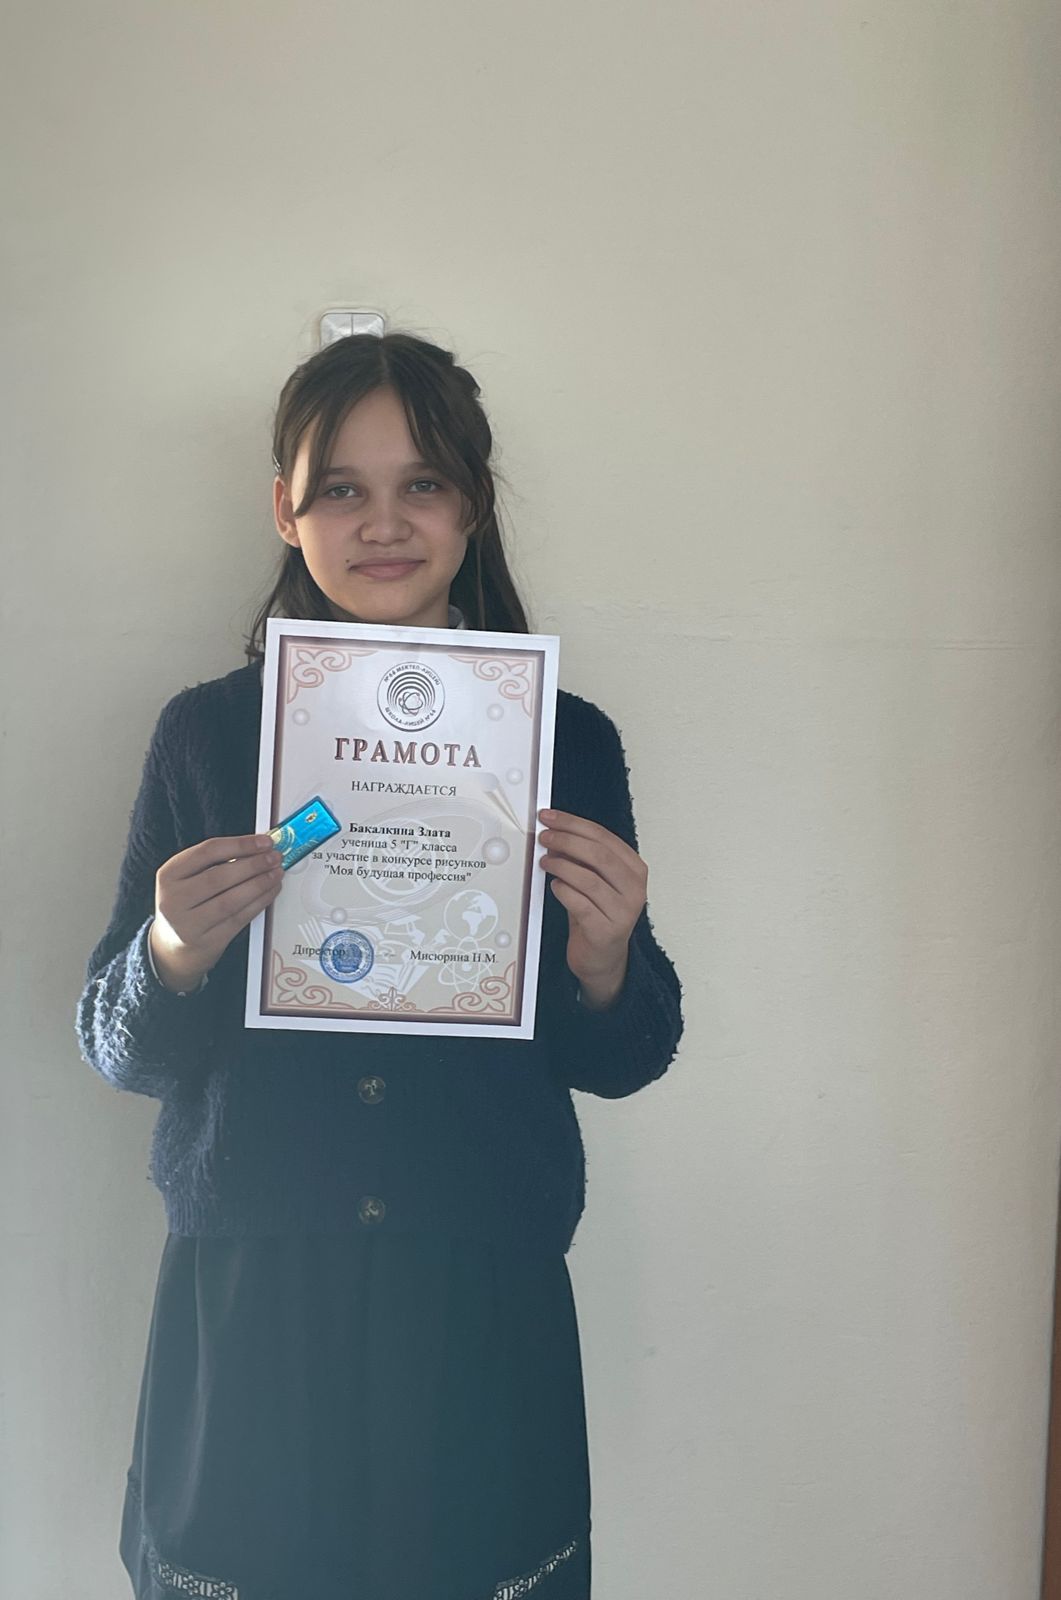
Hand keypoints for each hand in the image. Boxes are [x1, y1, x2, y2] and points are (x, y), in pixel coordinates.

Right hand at [149, 834, 283, 992]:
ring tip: (276, 873)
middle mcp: (174, 899)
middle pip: (219, 876)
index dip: (240, 844)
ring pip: (231, 900)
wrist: (173, 947)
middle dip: (253, 865)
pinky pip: (239, 918)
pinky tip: (270, 891)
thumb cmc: (187, 904)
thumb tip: (258, 848)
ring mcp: (188, 923)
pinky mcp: (207, 941)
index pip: (208, 852)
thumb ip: (217, 861)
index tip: (263, 841)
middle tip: (274, 857)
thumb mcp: (188, 878)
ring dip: (260, 884)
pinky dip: (259, 903)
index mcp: (169, 874)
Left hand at [537, 808, 646, 1006]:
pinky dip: (562, 890)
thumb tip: (554, 832)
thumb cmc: (596, 914)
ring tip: (544, 861)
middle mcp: (635, 889)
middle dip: (566, 840)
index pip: (604, 837)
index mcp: (634, 870)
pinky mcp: (605, 931)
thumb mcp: (592, 880)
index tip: (551, 817)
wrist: (601, 957)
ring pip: (588, 878)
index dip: (574, 823)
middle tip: (544, 836)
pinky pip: (579, 903)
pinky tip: (554, 886)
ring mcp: (623, 912)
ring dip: (561, 865)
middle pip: (598, 854)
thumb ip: (579, 858)